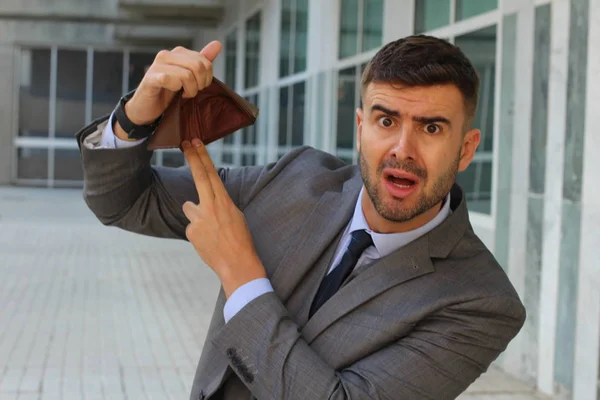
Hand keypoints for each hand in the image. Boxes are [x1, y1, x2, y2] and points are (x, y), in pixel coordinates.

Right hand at [123, 41, 221, 126]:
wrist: (147, 107)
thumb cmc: (168, 92)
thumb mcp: (189, 76)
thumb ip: (202, 61)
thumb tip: (217, 44)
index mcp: (178, 53)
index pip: (204, 61)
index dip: (207, 77)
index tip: (199, 86)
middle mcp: (167, 55)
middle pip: (198, 66)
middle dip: (200, 84)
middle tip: (192, 91)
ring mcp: (157, 65)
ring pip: (187, 75)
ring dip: (190, 90)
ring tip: (183, 94)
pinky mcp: (150, 78)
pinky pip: (170, 80)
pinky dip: (176, 89)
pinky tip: (173, 93)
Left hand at [181, 138, 266, 297]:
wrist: (238, 265)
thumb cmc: (240, 240)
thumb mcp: (235, 216)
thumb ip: (218, 204)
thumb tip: (201, 200)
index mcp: (225, 201)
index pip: (211, 174)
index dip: (202, 156)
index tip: (195, 142)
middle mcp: (211, 207)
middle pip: (199, 177)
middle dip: (192, 157)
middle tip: (185, 142)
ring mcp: (199, 219)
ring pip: (189, 207)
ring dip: (196, 214)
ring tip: (211, 230)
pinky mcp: (191, 232)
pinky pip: (191, 225)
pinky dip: (197, 232)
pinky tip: (208, 241)